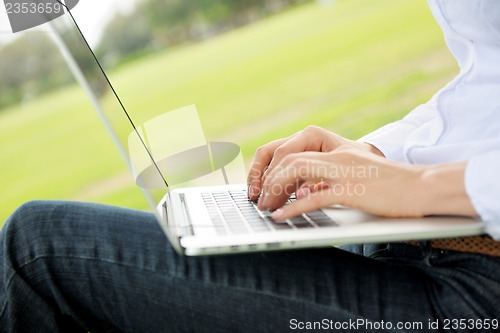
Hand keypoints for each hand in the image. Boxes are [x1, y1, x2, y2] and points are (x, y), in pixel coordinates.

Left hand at [257, 148, 476, 220]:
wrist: (424, 186)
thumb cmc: (391, 184)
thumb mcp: (356, 173)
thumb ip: (329, 177)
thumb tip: (302, 192)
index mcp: (337, 149)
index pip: (293, 149)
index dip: (272, 167)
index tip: (263, 186)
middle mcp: (338, 155)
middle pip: (289, 157)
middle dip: (268, 179)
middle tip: (259, 200)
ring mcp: (345, 170)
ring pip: (296, 170)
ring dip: (275, 189)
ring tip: (266, 208)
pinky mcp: (354, 190)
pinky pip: (315, 197)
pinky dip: (294, 207)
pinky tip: (281, 216)